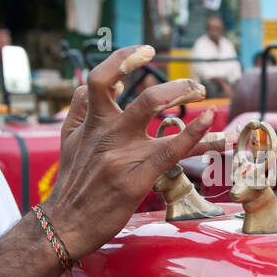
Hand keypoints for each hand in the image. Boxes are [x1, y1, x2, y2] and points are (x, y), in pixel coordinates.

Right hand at [42, 45, 231, 259]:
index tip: (145, 52)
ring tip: (206, 98)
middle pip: (138, 92)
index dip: (122, 59)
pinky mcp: (137, 177)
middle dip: (174, 85)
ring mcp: (122, 153)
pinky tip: (210, 124)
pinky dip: (195, 133)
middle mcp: (105, 132)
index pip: (99, 78)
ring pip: (153, 108)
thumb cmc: (72, 183)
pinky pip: (170, 148)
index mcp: (89, 122)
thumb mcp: (68, 141)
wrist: (65, 224)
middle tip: (195, 86)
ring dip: (183, 96)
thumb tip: (85, 88)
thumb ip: (78, 112)